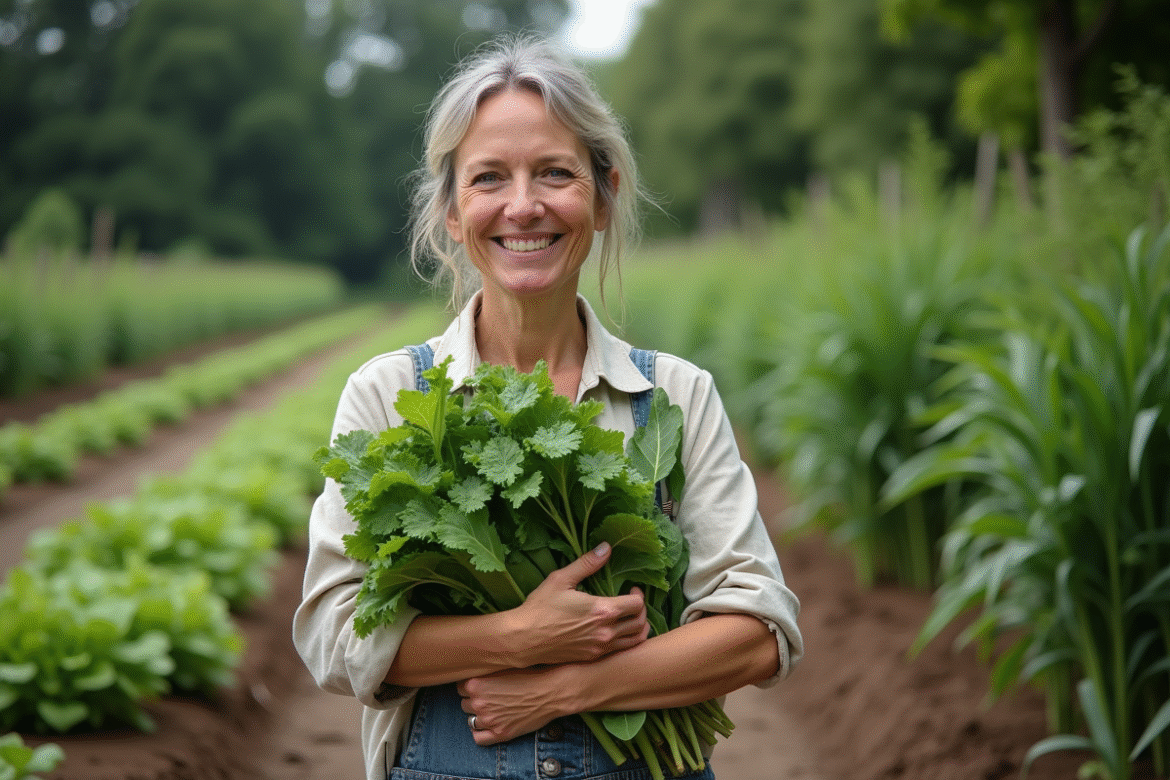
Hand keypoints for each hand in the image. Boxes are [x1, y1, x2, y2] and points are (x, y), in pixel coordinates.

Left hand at [458, 666, 565, 744]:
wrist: (550, 692)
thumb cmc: (529, 676)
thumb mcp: (501, 668)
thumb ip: (482, 675)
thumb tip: (470, 679)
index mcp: (476, 684)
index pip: (460, 688)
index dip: (472, 687)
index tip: (482, 687)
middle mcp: (479, 703)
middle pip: (465, 704)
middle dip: (475, 701)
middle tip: (492, 698)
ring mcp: (489, 720)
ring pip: (471, 720)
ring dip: (479, 716)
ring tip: (494, 710)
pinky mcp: (500, 734)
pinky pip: (478, 738)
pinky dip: (482, 733)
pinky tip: (491, 725)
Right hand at [510, 542, 649, 667]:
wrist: (523, 639)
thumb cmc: (540, 607)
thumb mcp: (561, 579)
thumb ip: (587, 563)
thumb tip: (606, 547)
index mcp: (602, 610)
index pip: (637, 604)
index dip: (639, 594)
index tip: (632, 588)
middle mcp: (606, 632)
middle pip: (640, 623)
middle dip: (641, 610)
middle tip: (632, 601)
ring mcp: (600, 648)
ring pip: (635, 641)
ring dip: (638, 627)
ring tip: (631, 618)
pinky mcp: (593, 658)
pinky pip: (620, 651)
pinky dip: (626, 641)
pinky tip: (617, 631)